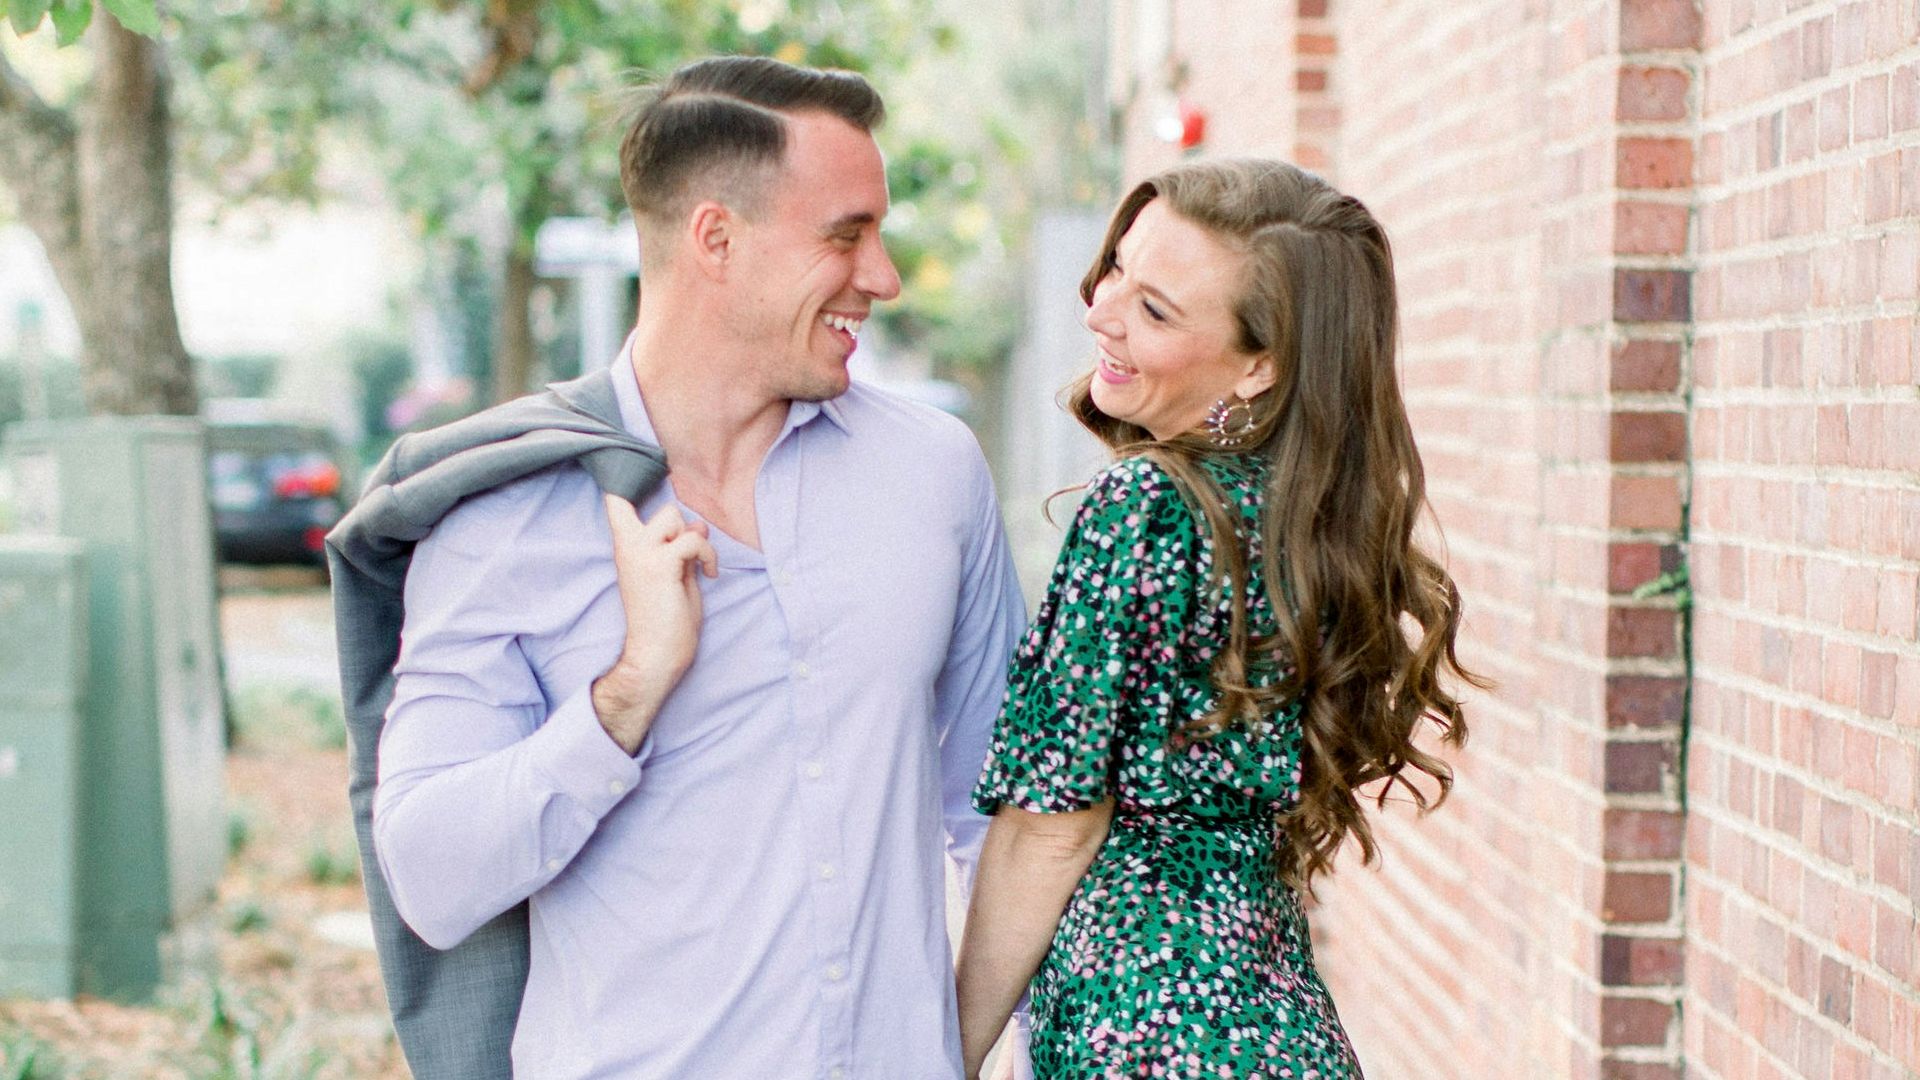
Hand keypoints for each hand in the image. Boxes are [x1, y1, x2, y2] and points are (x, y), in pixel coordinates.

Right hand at [591, 496, 718, 752]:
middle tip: (689, 560)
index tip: (644, 467)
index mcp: (626, 548)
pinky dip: (708, 556)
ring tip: (697, 568)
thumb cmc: (664, 622)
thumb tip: (697, 523)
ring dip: (694, 541)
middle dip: (684, 530)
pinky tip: (708, 576)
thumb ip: (681, 548)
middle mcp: (630, 546)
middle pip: (664, 509)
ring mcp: (643, 554)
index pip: (616, 501)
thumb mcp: (674, 577)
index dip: (627, 479)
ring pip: (675, 517)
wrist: (655, 656)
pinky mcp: (662, 564)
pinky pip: (694, 540)